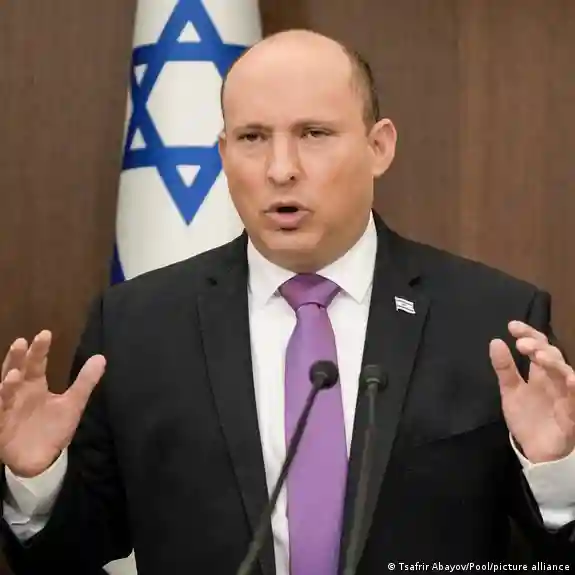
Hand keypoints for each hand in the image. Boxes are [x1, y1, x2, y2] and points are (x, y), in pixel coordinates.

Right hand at [0, 330, 105, 476]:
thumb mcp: (73, 403)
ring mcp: (7, 410)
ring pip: (3, 394)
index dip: (39, 349)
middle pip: (16, 371)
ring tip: (14, 374)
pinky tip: (0, 398)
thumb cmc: (54, 428)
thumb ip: (85, 381)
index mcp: (34, 385)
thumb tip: (101, 357)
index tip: (45, 333)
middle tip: (21, 342)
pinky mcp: (1, 429)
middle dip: (17, 358)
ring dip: (7, 384)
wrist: (43, 459)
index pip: (36, 363)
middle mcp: (18, 394)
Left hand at [490, 321, 574, 462]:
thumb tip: (495, 341)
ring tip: (538, 357)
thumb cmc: (528, 419)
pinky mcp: (571, 416)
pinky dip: (574, 388)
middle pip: (553, 356)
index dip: (528, 334)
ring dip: (554, 363)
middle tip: (522, 345)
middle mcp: (554, 381)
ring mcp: (565, 397)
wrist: (537, 452)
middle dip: (539, 347)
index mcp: (540, 374)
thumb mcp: (510, 392)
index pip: (538, 347)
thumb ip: (504, 368)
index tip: (512, 326)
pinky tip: (570, 380)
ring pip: (566, 374)